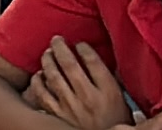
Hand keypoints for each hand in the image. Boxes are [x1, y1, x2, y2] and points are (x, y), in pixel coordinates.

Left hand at [24, 41, 139, 129]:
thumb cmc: (116, 121)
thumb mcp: (123, 101)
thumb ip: (113, 80)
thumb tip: (109, 58)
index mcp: (109, 93)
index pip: (93, 62)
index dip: (84, 48)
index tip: (80, 43)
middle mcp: (89, 98)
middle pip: (69, 65)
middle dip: (60, 47)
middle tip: (57, 39)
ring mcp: (71, 107)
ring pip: (53, 76)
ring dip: (47, 60)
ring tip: (47, 52)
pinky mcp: (57, 115)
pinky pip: (42, 94)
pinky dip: (38, 81)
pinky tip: (39, 74)